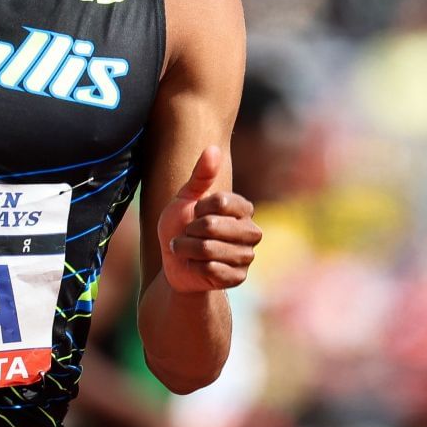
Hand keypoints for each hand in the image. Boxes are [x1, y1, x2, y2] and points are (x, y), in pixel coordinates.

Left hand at [156, 145, 260, 294]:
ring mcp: (247, 256)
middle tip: (188, 234)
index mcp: (243, 209)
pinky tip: (195, 266)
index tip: (194, 213)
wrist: (175, 263)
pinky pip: (210, 270)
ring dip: (186, 249)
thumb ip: (201, 175)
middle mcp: (251, 231)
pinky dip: (193, 267)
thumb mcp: (185, 198)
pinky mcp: (238, 278)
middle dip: (189, 231)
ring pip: (208, 249)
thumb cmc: (181, 226)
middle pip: (212, 226)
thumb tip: (214, 148)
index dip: (197, 208)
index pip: (220, 201)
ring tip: (186, 249)